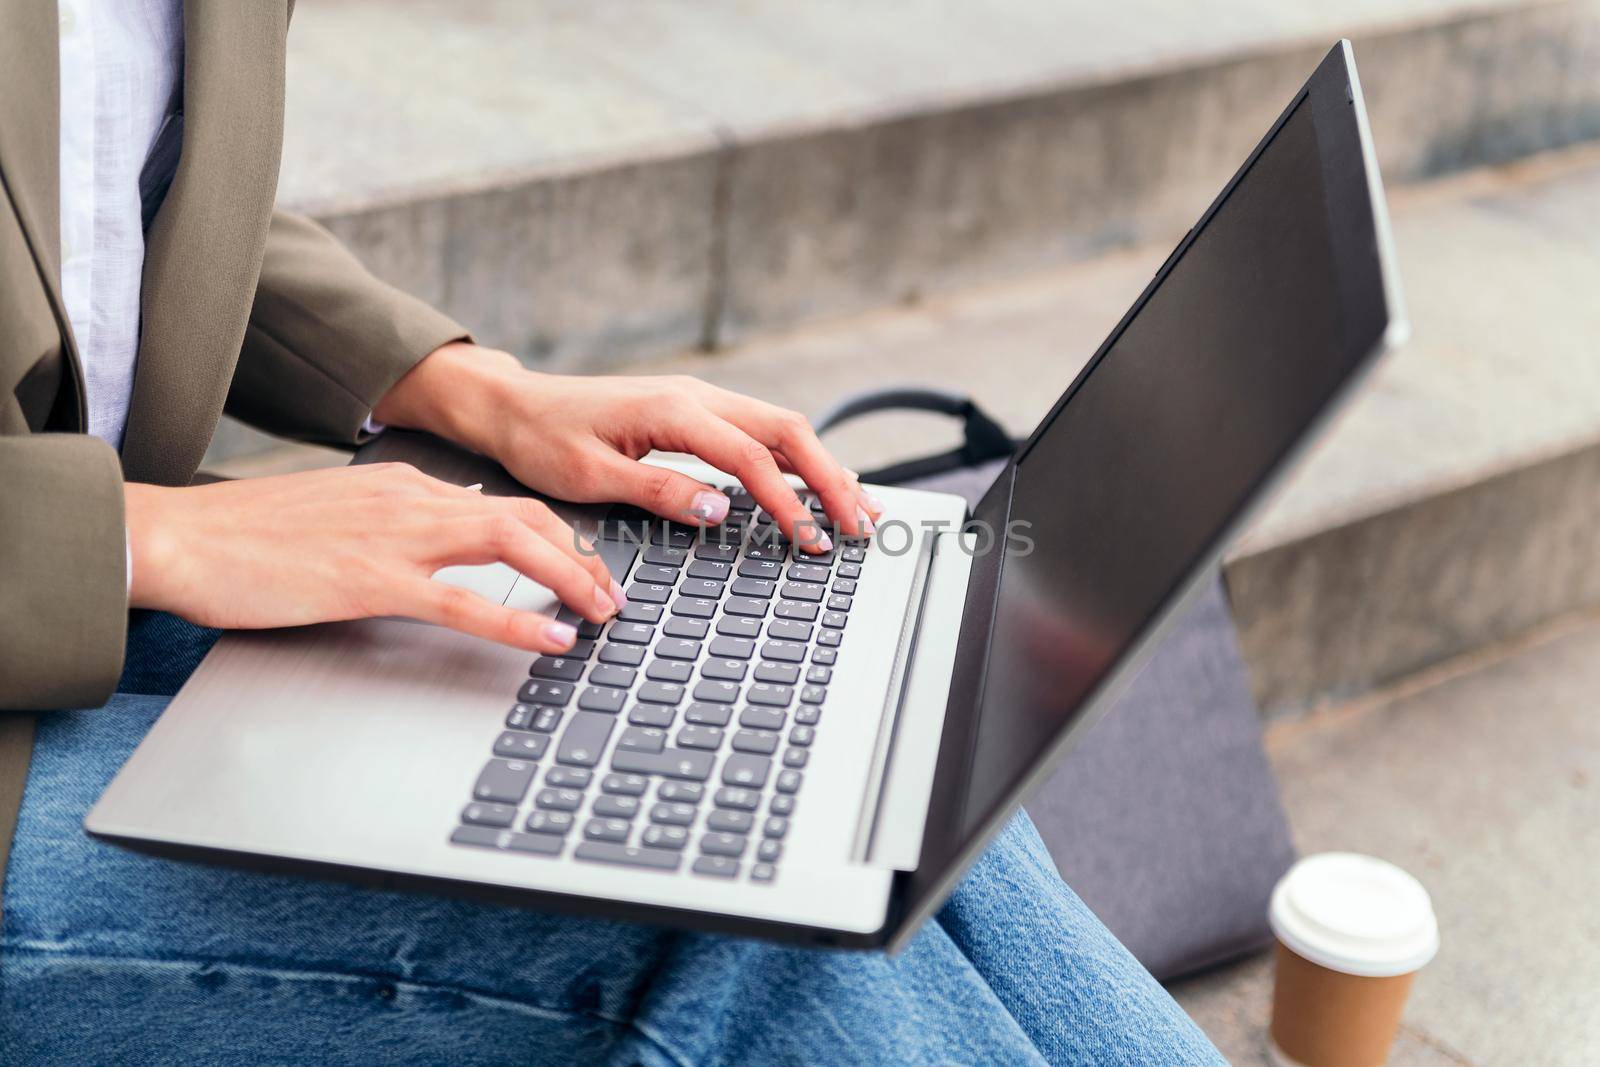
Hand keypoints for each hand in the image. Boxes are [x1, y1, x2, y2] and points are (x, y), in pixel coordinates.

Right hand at [124, 464, 623, 652]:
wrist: (180, 536)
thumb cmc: (247, 537)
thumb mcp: (337, 518)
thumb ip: (392, 527)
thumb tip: (438, 548)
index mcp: (404, 486)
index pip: (504, 505)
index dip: (559, 537)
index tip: (588, 567)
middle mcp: (411, 501)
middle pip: (527, 517)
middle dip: (583, 556)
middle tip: (614, 596)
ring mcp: (394, 537)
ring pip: (512, 546)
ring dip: (571, 579)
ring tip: (602, 615)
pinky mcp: (370, 580)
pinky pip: (464, 602)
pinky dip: (516, 620)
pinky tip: (551, 639)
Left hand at [373, 343, 884, 550]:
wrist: (515, 407)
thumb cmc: (544, 440)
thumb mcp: (591, 475)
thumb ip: (658, 491)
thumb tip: (719, 510)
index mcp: (673, 411)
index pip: (750, 457)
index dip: (788, 500)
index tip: (810, 538)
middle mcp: (697, 397)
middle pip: (786, 431)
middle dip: (831, 478)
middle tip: (861, 524)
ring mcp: (700, 401)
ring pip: (782, 428)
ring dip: (823, 466)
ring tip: (858, 507)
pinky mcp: (696, 413)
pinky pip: (760, 432)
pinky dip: (797, 459)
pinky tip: (816, 483)